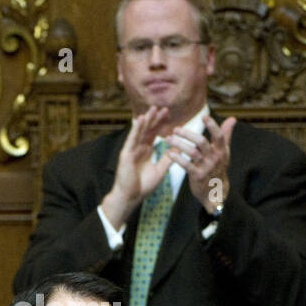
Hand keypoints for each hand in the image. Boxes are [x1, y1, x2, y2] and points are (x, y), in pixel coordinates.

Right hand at [99, 106, 172, 228]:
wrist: (130, 197)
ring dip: (147, 120)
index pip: (154, 134)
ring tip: (153, 109)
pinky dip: (136, 129)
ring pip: (140, 132)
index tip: (170, 116)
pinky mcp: (126, 154)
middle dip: (156, 119)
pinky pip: (132, 139)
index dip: (161, 125)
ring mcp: (131, 150)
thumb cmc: (143, 186)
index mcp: (145, 151)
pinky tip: (141, 119)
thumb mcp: (160, 171)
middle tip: (165, 109)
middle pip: (148, 130)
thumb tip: (179, 149)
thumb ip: (168, 159)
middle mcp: (138, 148)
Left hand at [168, 115, 235, 214]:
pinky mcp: (197, 176)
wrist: (216, 192)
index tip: (204, 116)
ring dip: (178, 144)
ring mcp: (206, 167)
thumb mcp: (224, 151)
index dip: (212, 126)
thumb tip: (232, 118)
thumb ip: (226, 134)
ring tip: (168, 139)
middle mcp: (214, 157)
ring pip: (192, 152)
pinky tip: (169, 152)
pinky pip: (186, 165)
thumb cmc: (218, 167)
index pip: (219, 136)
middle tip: (175, 129)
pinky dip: (177, 158)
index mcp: (221, 150)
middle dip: (187, 134)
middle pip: (201, 142)